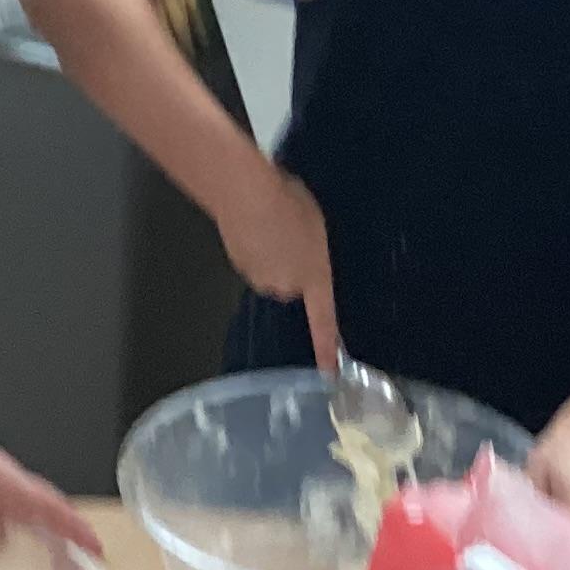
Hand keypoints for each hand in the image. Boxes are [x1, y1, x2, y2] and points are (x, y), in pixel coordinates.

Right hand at [230, 173, 338, 369]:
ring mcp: (261, 279)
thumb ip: (312, 247)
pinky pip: (252, 263)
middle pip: (291, 286)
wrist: (246, 196)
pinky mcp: (239, 268)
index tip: (329, 373)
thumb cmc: (289, 202)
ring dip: (271, 258)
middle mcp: (287, 287)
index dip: (326, 348)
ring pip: (271, 274)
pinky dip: (253, 250)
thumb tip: (301, 249)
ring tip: (269, 226)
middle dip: (291, 268)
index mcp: (315, 277)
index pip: (324, 322)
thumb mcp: (315, 224)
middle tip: (290, 236)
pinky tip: (252, 227)